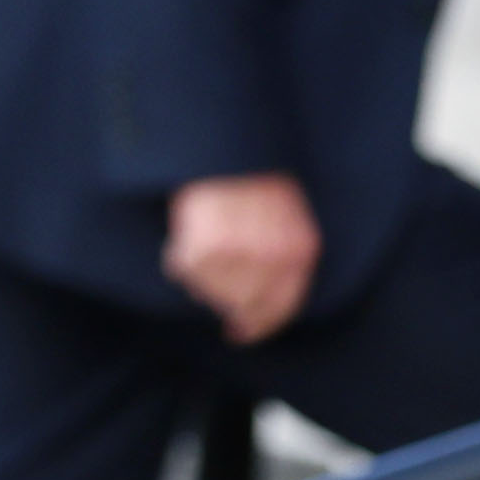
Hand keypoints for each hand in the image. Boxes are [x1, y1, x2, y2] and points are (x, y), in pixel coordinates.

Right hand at [164, 173, 319, 344]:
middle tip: (214, 285)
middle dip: (226, 298)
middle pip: (242, 304)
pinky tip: (188, 233)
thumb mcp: (289, 215)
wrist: (226, 146)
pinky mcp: (202, 250)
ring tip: (204, 243)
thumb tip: (252, 307)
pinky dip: (180, 255)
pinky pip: (182, 269)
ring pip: (208, 290)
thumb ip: (283, 256)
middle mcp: (272, 259)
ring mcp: (238, 257)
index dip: (259, 326)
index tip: (240, 333)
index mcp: (300, 250)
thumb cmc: (256, 176)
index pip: (281, 307)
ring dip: (201, 274)